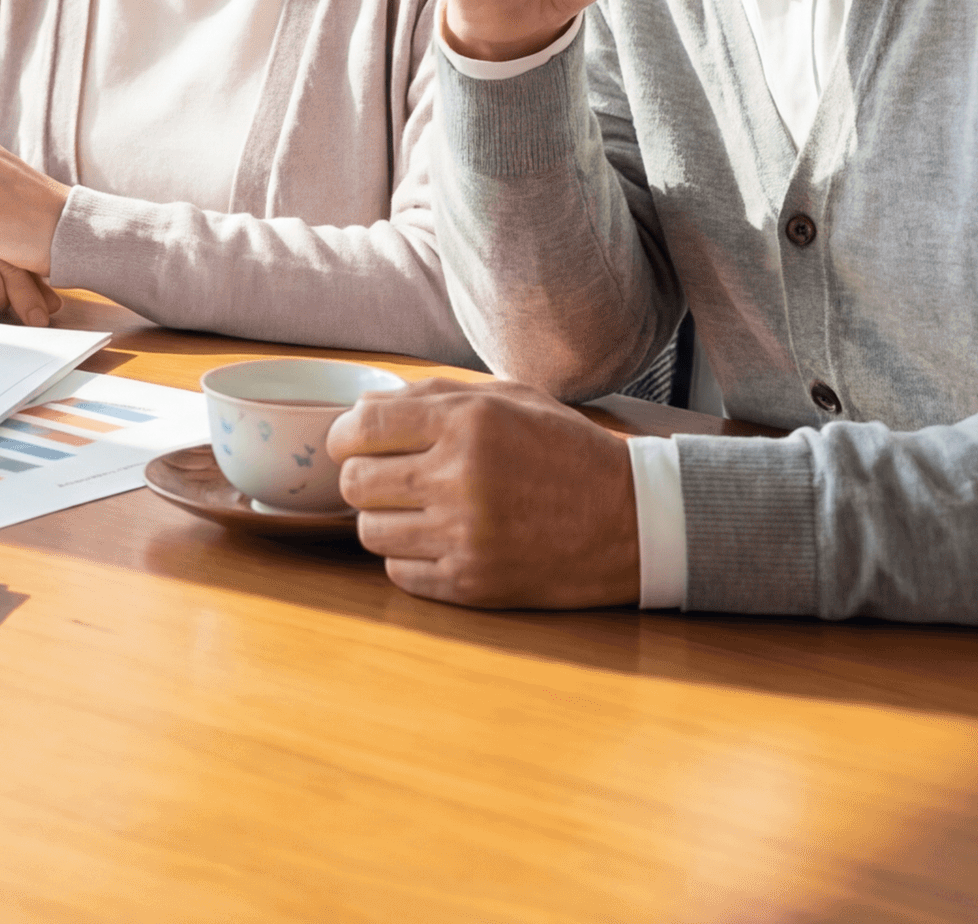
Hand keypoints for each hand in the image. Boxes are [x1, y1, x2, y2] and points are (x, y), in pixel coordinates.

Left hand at [326, 375, 639, 607]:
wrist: (632, 521)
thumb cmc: (567, 452)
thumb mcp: (510, 399)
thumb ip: (432, 394)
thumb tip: (360, 408)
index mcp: (467, 423)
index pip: (360, 428)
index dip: (345, 436)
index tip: (354, 444)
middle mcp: (461, 478)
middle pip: (354, 483)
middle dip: (362, 478)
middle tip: (389, 478)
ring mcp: (465, 537)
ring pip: (370, 531)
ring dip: (386, 519)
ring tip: (419, 510)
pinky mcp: (472, 583)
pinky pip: (398, 572)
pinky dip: (409, 557)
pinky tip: (439, 542)